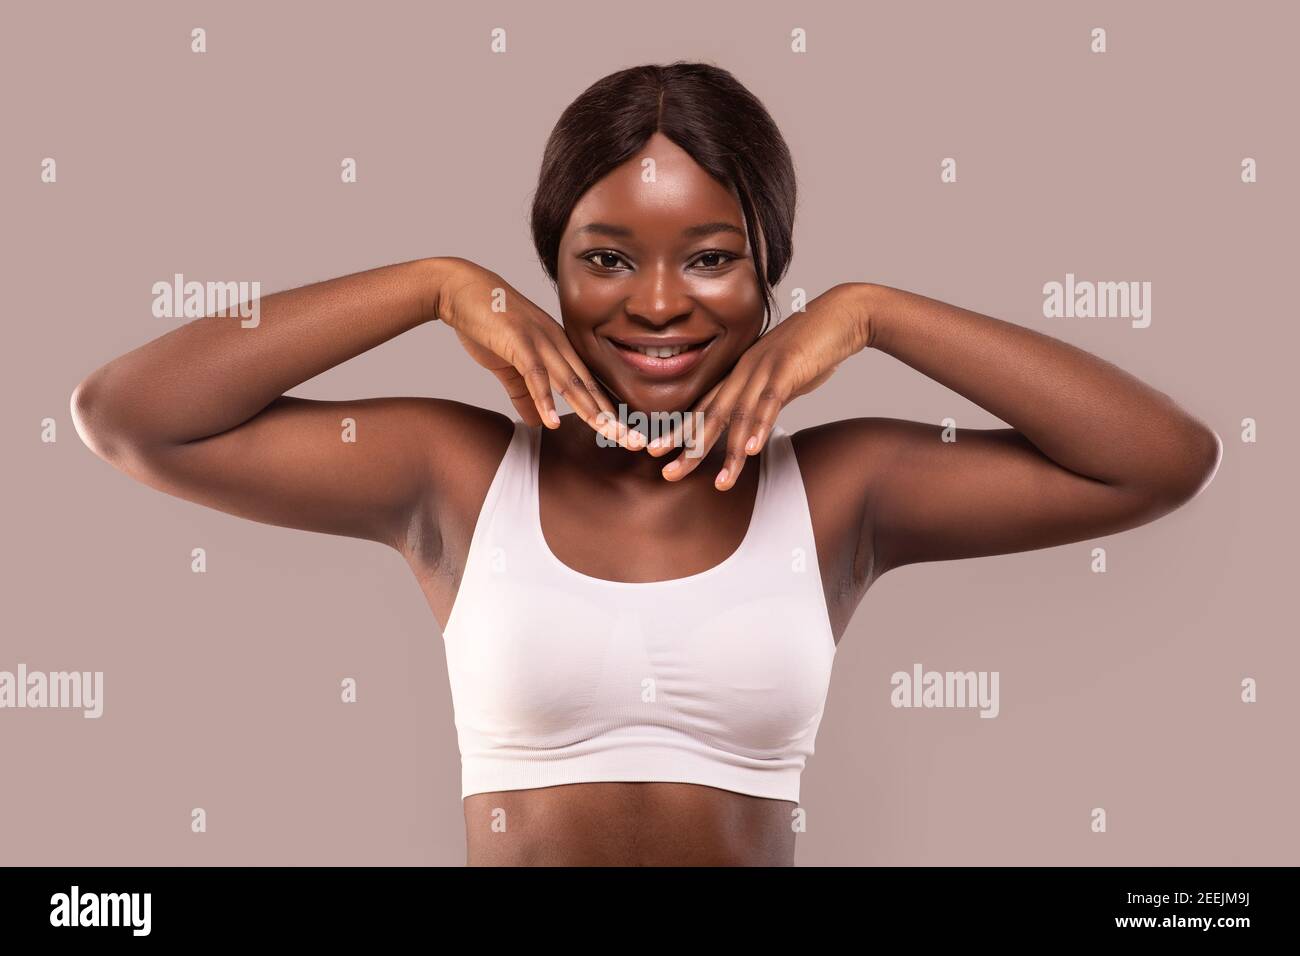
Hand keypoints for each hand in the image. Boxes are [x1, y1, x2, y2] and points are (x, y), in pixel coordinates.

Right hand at [437, 259, 642, 447]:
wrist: (461, 289)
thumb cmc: (486, 324)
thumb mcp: (509, 365)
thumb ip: (525, 394)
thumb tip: (538, 422)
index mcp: (558, 350)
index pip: (590, 387)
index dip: (609, 413)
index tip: (627, 436)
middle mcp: (557, 346)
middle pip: (590, 389)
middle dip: (613, 418)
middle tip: (637, 442)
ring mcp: (540, 342)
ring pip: (571, 383)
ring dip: (591, 412)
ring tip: (610, 435)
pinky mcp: (518, 342)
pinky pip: (535, 374)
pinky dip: (545, 399)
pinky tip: (553, 421)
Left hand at [646, 282, 870, 487]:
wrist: (842, 313)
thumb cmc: (814, 347)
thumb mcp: (782, 379)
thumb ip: (764, 401)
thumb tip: (753, 427)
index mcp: (740, 373)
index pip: (704, 407)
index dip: (680, 431)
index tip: (657, 453)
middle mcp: (745, 371)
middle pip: (711, 414)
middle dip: (688, 446)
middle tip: (668, 473)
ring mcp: (763, 369)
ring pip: (739, 415)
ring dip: (729, 452)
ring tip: (720, 483)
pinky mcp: (788, 368)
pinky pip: (771, 401)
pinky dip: (761, 426)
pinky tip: (753, 450)